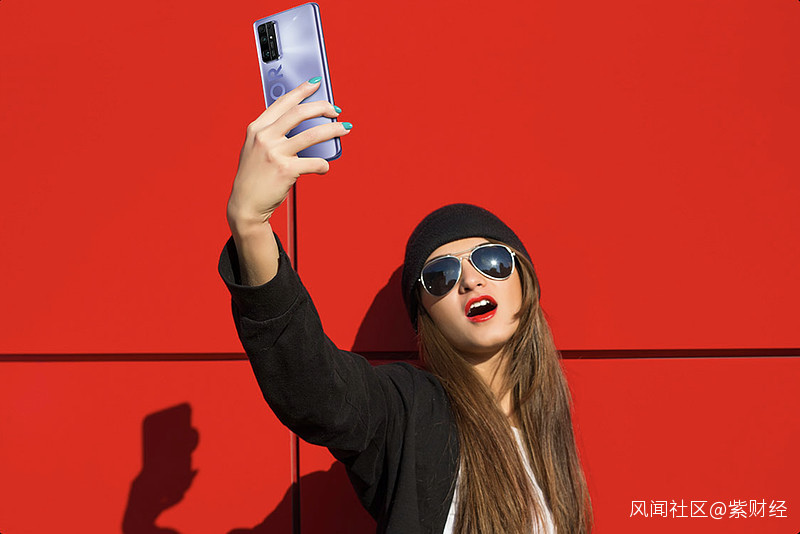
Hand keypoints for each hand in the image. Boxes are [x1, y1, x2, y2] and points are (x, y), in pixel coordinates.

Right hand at [226, 78, 350, 233]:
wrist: (246, 204)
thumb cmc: (255, 177)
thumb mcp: (255, 148)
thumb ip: (271, 134)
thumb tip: (303, 123)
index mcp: (256, 128)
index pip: (282, 102)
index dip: (301, 91)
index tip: (315, 84)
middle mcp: (264, 137)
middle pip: (300, 113)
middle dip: (322, 107)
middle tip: (336, 110)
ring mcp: (275, 153)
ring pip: (313, 135)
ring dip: (333, 129)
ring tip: (345, 129)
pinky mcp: (286, 170)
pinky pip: (315, 163)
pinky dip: (324, 166)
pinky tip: (324, 168)